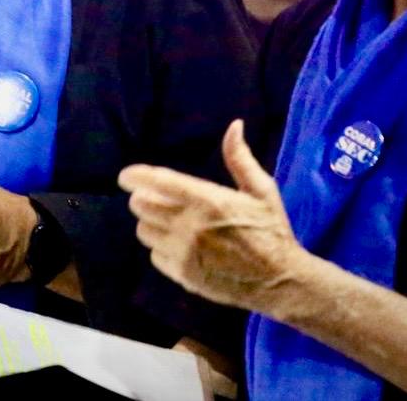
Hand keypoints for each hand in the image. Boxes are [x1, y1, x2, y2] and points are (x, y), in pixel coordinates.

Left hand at [118, 119, 308, 315]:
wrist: (281, 281)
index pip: (158, 182)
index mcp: (208, 200)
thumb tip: (234, 125)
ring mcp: (184, 253)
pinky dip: (160, 247)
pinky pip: (154, 256)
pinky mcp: (183, 275)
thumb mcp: (262, 190)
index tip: (125, 176)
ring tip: (164, 219)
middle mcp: (190, 226)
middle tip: (150, 196)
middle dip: (141, 197)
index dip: (135, 176)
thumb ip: (240, 158)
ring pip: (144, 231)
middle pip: (142, 206)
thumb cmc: (271, 231)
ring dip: (150, 222)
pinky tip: (176, 244)